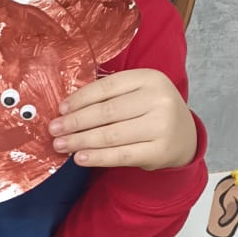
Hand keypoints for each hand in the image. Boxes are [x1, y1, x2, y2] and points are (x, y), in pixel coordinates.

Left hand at [50, 69, 197, 170]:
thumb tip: (66, 109)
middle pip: (107, 112)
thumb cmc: (150, 111)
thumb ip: (109, 95)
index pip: (107, 87)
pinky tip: (79, 158)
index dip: (81, 99)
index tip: (60, 109)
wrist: (184, 136)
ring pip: (111, 135)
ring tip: (60, 144)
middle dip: (75, 122)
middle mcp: (159, 99)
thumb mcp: (137, 93)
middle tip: (53, 129)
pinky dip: (97, 157)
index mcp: (150, 78)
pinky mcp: (159, 151)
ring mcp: (162, 126)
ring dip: (80, 141)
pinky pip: (121, 156)